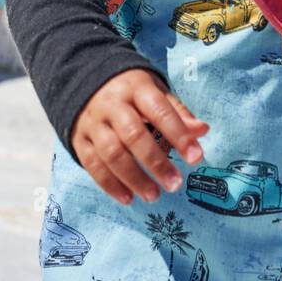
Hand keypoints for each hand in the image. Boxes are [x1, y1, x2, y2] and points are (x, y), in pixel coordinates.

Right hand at [70, 69, 209, 205]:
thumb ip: (177, 112)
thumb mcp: (155, 92)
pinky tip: (128, 198)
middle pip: (133, 134)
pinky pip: (92, 165)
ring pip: (111, 153)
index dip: (179, 135)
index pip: (160, 111)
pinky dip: (110, 185)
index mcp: (136, 88)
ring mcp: (93, 122)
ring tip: (153, 195)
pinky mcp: (79, 139)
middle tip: (175, 184)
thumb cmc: (131, 92)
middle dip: (156, 162)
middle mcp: (112, 104)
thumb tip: (202, 130)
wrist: (85, 82)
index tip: (196, 158)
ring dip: (134, 178)